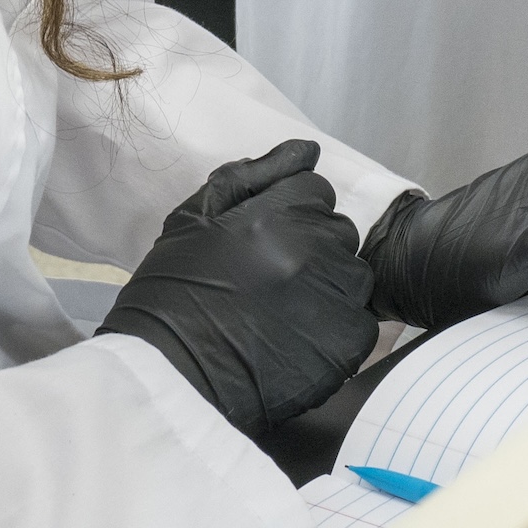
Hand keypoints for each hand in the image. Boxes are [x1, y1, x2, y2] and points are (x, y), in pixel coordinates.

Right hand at [97, 140, 377, 433]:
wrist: (166, 377)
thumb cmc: (169, 295)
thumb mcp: (192, 219)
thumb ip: (250, 176)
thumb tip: (305, 150)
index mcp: (276, 214)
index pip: (314, 190)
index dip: (290, 214)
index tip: (266, 242)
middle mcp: (312, 250)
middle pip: (338, 231)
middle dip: (313, 246)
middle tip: (273, 280)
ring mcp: (333, 298)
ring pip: (354, 275)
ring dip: (330, 286)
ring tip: (287, 312)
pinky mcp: (346, 345)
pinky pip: (361, 323)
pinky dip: (338, 329)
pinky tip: (300, 341)